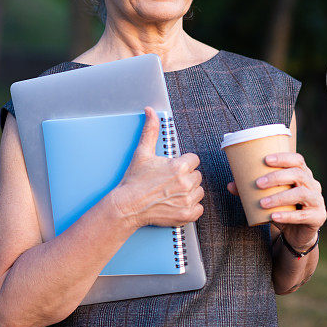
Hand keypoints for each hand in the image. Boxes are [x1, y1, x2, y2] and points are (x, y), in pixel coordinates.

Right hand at [111, 107, 203, 228]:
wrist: (127, 206)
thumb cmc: (134, 181)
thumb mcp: (142, 152)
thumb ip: (151, 130)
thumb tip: (151, 112)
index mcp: (179, 166)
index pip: (194, 160)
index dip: (183, 163)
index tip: (173, 169)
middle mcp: (186, 183)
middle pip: (197, 175)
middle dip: (186, 177)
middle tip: (169, 181)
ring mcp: (187, 200)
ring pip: (199, 191)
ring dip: (189, 191)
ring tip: (172, 192)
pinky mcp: (186, 214)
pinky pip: (199, 208)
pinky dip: (190, 207)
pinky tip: (177, 203)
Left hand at [227, 152, 325, 249]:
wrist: (297, 233)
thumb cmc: (282, 209)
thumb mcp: (268, 198)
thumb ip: (251, 191)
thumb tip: (230, 185)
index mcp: (302, 174)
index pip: (297, 160)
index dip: (283, 158)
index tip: (265, 160)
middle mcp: (313, 185)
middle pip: (298, 174)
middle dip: (277, 177)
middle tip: (258, 183)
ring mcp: (317, 201)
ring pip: (301, 193)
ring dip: (280, 197)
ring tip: (262, 203)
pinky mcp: (318, 217)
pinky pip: (303, 216)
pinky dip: (287, 216)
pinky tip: (274, 217)